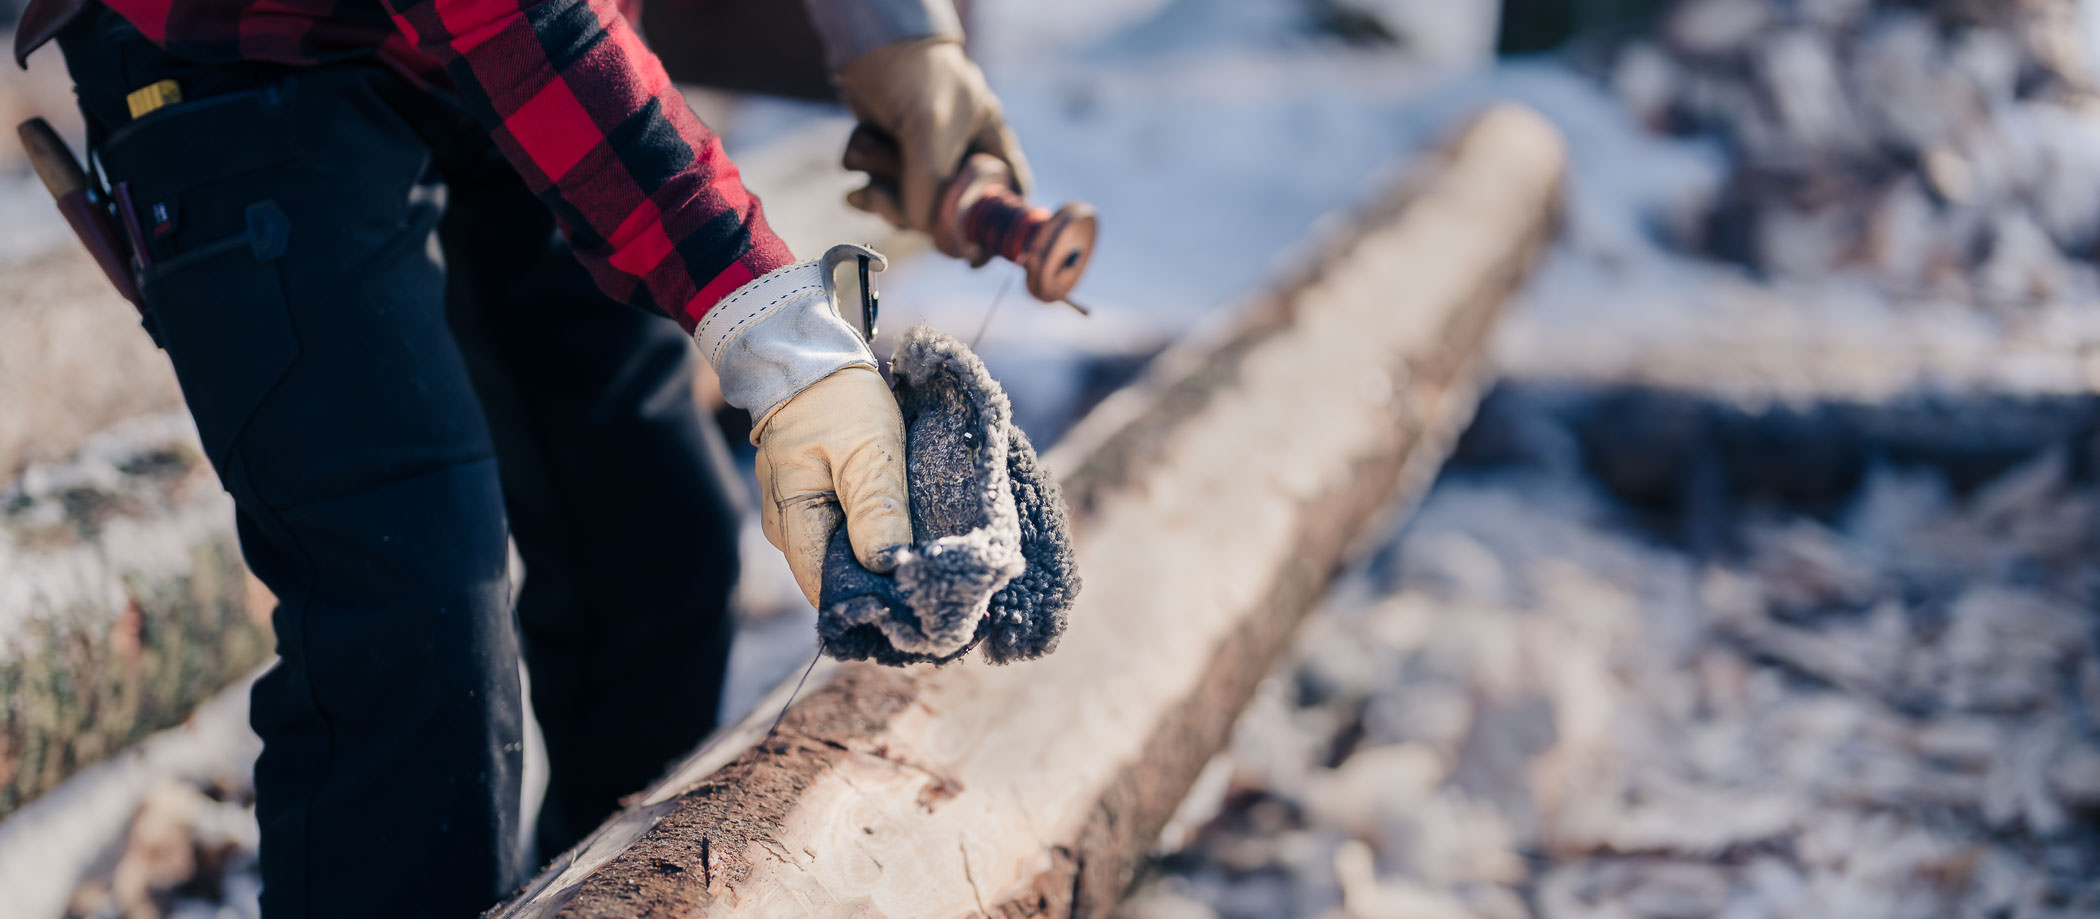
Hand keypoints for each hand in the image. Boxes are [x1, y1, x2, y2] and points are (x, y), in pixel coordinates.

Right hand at [753, 366, 911, 604]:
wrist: (812, 357)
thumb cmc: (839, 398)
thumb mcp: (870, 450)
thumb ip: (878, 510)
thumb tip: (888, 568)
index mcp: (790, 518)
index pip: (825, 587)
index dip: (870, 599)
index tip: (917, 600)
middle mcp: (785, 527)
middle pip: (833, 576)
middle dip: (879, 581)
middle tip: (930, 577)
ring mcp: (796, 516)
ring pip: (839, 557)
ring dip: (878, 559)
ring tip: (922, 556)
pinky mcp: (812, 503)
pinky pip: (842, 535)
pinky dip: (871, 537)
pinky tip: (902, 534)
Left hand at [834, 38, 1031, 237]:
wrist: (867, 43)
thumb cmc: (915, 74)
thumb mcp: (930, 126)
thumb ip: (931, 180)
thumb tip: (924, 228)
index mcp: (989, 145)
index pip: (1009, 196)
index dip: (997, 230)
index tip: (976, 257)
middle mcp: (961, 156)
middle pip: (952, 214)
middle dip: (922, 217)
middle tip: (899, 208)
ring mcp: (924, 159)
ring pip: (913, 208)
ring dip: (887, 201)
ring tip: (868, 182)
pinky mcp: (892, 158)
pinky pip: (885, 194)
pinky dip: (869, 190)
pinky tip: (856, 177)